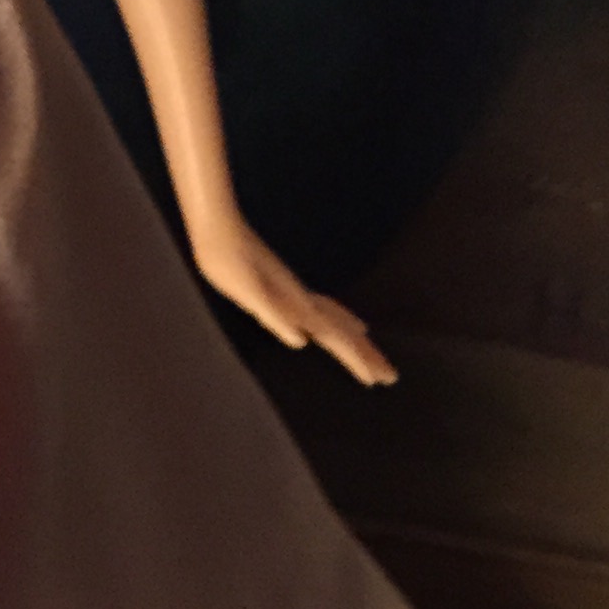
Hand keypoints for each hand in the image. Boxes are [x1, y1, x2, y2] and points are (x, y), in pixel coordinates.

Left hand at [187, 208, 396, 384]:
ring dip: (353, 336)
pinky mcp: (280, 288)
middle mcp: (301, 300)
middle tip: (390, 376)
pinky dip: (332, 317)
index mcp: (296, 306)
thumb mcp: (247, 291)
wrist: (218, 229)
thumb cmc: (227, 260)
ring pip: (334, 317)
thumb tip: (300, 340)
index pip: (338, 339)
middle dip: (367, 354)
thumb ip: (273, 314)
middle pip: (344, 331)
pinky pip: (319, 308)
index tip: (380, 379)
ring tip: (368, 343)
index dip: (358, 360)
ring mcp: (293, 293)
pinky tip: (322, 323)